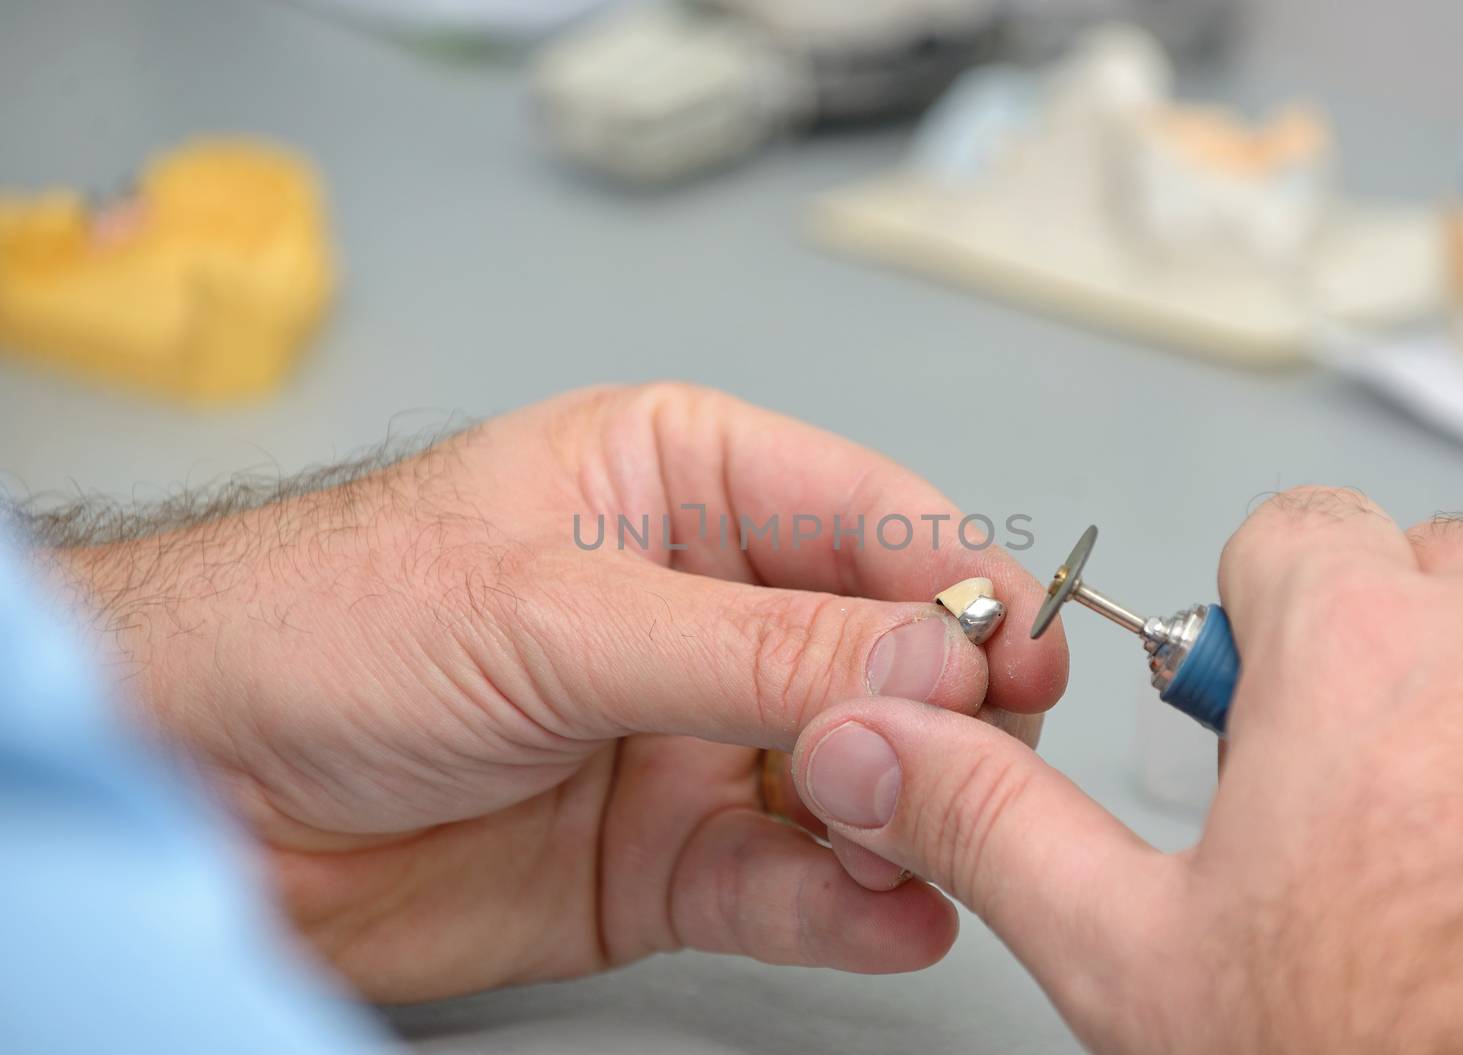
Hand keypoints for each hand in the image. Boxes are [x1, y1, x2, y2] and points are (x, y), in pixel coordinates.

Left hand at [43, 383, 1066, 1001]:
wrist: (195, 786)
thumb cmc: (324, 626)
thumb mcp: (552, 614)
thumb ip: (749, 647)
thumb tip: (931, 656)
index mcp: (680, 484)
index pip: (867, 518)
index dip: (958, 582)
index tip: (1023, 657)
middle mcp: (705, 610)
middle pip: (884, 655)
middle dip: (941, 714)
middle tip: (971, 768)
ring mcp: (693, 739)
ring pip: (855, 777)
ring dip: (905, 817)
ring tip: (918, 848)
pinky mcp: (667, 857)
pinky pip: (790, 881)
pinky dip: (850, 904)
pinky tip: (888, 915)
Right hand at [790, 489, 1462, 1052]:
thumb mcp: (1134, 957)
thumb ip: (991, 824)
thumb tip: (877, 748)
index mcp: (1361, 653)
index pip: (1292, 526)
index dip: (1252, 616)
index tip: (1255, 708)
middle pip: (1424, 561)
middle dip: (1376, 639)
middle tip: (1345, 782)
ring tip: (1448, 828)